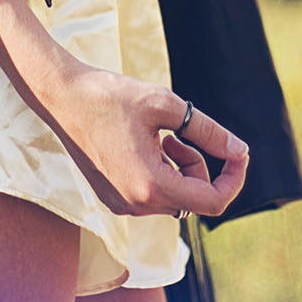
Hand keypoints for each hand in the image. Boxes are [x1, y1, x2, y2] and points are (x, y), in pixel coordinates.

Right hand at [0, 0, 249, 220]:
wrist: (60, 97)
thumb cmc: (111, 96)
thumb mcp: (167, 105)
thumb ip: (209, 132)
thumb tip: (240, 151)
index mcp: (150, 186)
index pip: (213, 202)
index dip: (234, 179)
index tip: (238, 152)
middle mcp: (135, 205)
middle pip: (194, 198)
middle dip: (200, 165)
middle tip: (182, 132)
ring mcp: (121, 205)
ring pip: (174, 196)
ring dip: (180, 167)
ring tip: (159, 134)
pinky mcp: (112, 198)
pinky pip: (152, 194)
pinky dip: (160, 172)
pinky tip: (141, 143)